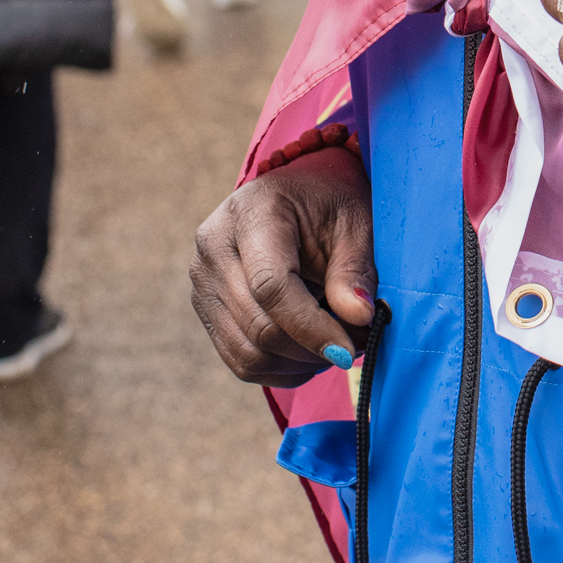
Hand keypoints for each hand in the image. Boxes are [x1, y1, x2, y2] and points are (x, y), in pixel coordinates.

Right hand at [190, 148, 375, 386]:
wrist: (297, 194)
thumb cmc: (330, 202)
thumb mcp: (355, 220)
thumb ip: (354, 268)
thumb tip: (359, 317)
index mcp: (251, 213)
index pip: (271, 286)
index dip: (311, 327)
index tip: (348, 348)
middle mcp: (214, 246)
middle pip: (257, 325)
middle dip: (311, 348)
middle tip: (355, 345)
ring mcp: (203, 280)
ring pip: (246, 351)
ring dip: (297, 363)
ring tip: (335, 345)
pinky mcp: (206, 307)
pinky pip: (239, 359)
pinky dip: (280, 368)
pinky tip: (310, 351)